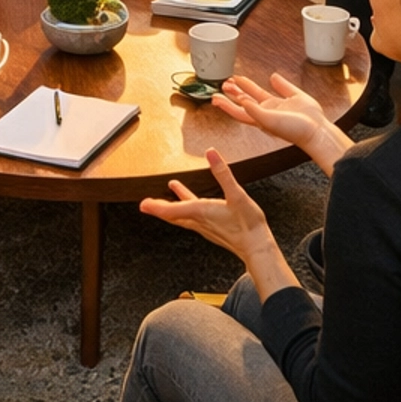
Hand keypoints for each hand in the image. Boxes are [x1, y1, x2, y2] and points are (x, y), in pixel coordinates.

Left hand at [140, 149, 274, 264]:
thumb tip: (211, 154)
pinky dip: (187, 210)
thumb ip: (223, 173)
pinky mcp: (213, 230)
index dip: (157, 206)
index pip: (173, 209)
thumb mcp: (237, 194)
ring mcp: (206, 227)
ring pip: (183, 217)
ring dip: (173, 206)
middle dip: (159, 208)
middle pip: (173, 215)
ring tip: (172, 191)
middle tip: (146, 205)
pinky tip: (193, 206)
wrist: (257, 247)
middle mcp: (200, 221)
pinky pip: (193, 219)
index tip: (143, 204)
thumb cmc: (248, 224)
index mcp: (201, 212)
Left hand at [216, 73, 348, 171]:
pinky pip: (282, 87)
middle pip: (246, 100)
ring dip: (247, 86)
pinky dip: (276, 81)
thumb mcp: (269, 121)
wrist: (316, 130)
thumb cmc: (294, 131)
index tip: (215, 97)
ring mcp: (280, 105)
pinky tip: (272, 77)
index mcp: (260, 118)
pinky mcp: (294, 98)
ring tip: (237, 78)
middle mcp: (268, 112)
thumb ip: (255, 110)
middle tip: (224, 84)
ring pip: (259, 93)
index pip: (238, 110)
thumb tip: (241, 99)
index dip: (226, 104)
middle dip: (234, 93)